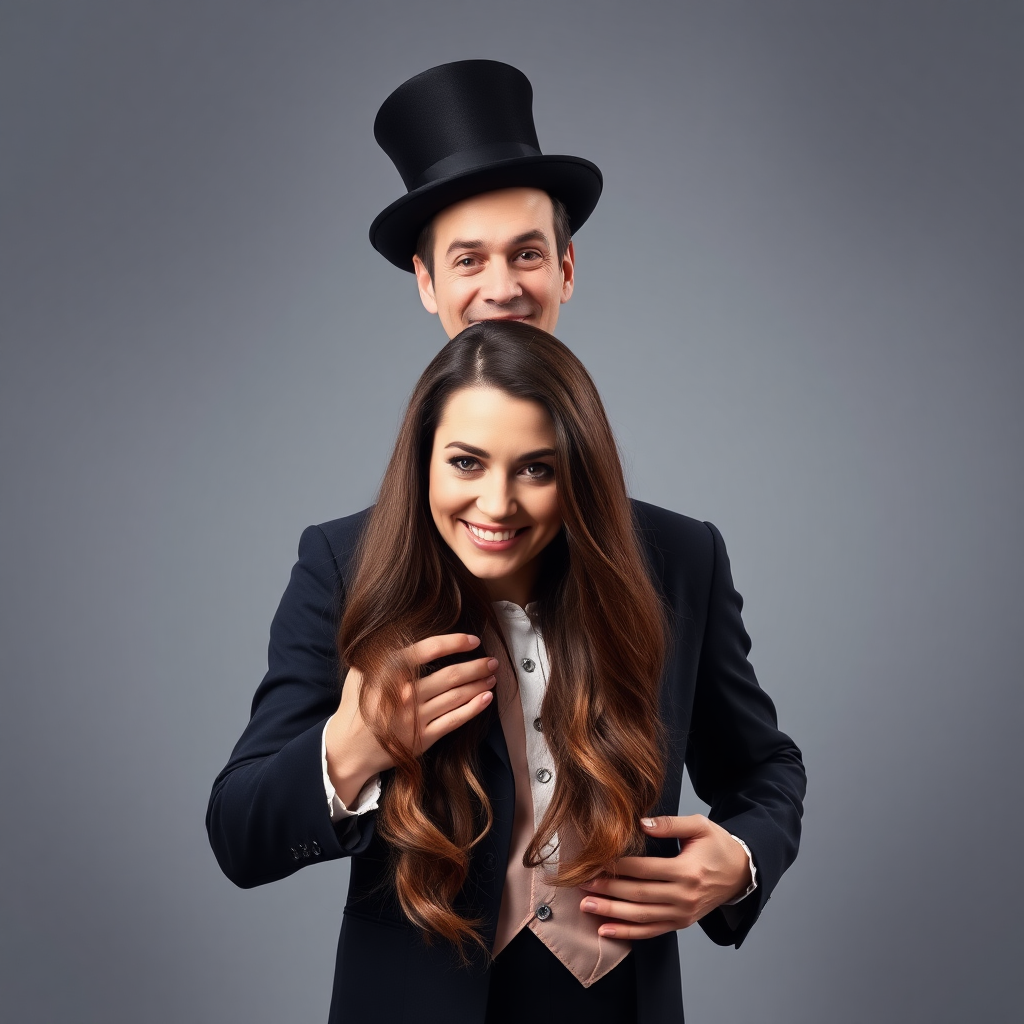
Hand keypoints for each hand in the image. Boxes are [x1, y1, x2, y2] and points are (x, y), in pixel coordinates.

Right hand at [325, 633, 496, 805]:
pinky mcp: (423, 738)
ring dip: (479, 685)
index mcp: (390, 673)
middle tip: (492, 661)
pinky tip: (486, 698)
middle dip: (477, 666)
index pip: (429, 649)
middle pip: (451, 675)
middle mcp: (404, 694)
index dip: (456, 642)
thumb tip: (409, 631)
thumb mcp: (362, 671)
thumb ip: (384, 653)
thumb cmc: (358, 704)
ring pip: (457, 697)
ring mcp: (415, 717)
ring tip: (492, 677)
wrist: (349, 747)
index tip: (474, 640)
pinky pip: (454, 721)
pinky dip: (473, 708)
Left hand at [578, 814, 751, 939]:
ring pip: (641, 916)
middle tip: (582, 884)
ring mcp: (682, 914)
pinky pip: (651, 931)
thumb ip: (670, 824)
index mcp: (687, 871)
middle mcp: (684, 896)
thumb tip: (641, 823)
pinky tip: (606, 930)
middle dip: (607, 890)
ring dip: (611, 912)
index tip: (595, 862)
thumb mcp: (699, 826)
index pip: (645, 870)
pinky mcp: (681, 923)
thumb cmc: (718, 846)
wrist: (741, 873)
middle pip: (638, 895)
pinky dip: (627, 933)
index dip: (618, 867)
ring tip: (586, 906)